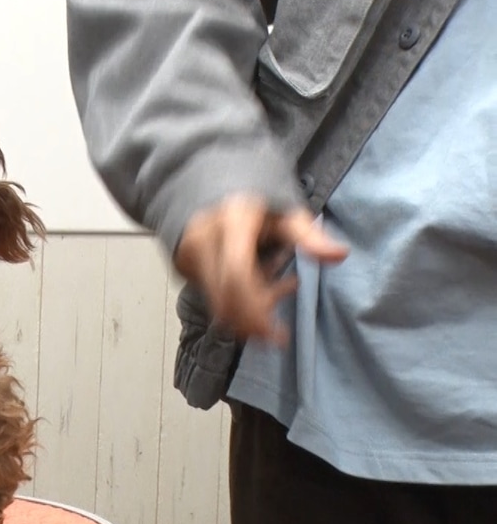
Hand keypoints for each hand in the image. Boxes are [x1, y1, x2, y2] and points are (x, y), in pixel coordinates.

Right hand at [174, 194, 347, 344]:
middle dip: (252, 324)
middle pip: (223, 298)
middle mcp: (202, 240)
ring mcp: (188, 254)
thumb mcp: (287, 213)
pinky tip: (259, 287)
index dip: (257, 309)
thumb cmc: (256, 202)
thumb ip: (309, 237)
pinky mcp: (184, 266)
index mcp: (231, 222)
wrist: (211, 186)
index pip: (237, 275)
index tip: (278, 334)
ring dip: (245, 315)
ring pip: (215, 301)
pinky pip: (210, 293)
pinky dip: (234, 301)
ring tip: (275, 299)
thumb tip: (340, 255)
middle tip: (278, 336)